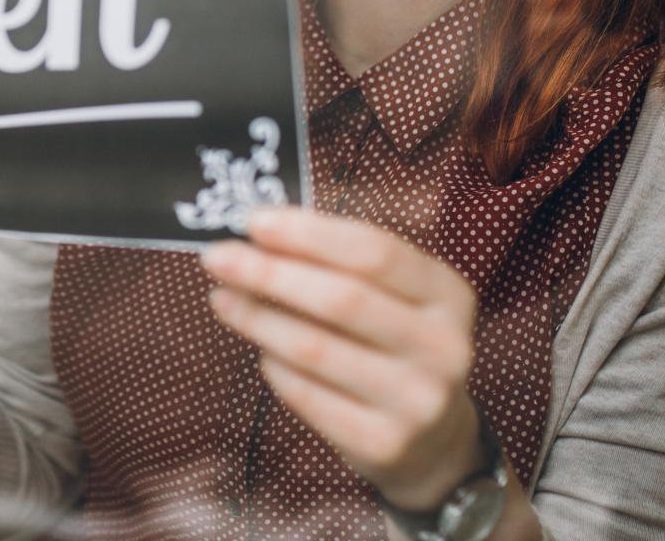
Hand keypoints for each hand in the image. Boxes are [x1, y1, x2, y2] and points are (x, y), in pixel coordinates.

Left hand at [201, 207, 487, 511]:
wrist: (433, 441)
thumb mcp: (393, 298)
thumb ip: (340, 264)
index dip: (309, 234)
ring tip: (222, 300)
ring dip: (257, 318)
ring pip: (316, 349)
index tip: (253, 221)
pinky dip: (274, 368)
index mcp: (447, 294)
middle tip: (217, 258)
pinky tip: (260, 351)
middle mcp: (443, 346)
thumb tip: (259, 236)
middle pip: (343, 298)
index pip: (375, 251)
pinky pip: (307, 396)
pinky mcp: (384, 443)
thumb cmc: (394, 346)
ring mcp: (417, 400)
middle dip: (269, 273)